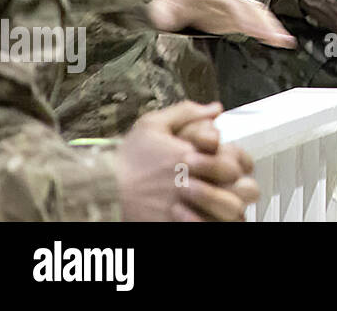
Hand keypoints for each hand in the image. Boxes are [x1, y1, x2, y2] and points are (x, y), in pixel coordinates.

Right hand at [116, 101, 257, 221]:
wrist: (97, 192)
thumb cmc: (125, 160)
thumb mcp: (151, 125)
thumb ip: (187, 112)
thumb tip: (216, 109)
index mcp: (190, 157)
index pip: (235, 163)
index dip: (239, 166)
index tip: (232, 168)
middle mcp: (191, 183)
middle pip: (238, 191)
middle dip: (239, 190)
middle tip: (232, 190)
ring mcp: (184, 209)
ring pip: (230, 215)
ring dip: (231, 210)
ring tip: (224, 208)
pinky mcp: (175, 226)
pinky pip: (208, 228)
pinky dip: (213, 224)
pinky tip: (207, 219)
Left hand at [147, 0, 295, 47]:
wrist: (172, 4)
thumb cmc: (168, 6)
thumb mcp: (160, 7)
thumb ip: (160, 12)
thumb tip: (162, 17)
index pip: (230, 3)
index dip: (241, 14)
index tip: (250, 28)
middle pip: (249, 7)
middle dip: (264, 22)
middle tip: (277, 38)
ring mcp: (232, 8)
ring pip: (257, 14)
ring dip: (271, 26)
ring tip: (285, 41)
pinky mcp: (235, 19)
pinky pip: (255, 22)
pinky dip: (267, 30)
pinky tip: (278, 40)